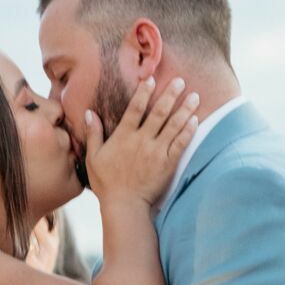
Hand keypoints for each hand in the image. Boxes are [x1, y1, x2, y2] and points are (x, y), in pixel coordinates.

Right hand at [83, 76, 199, 208]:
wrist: (124, 205)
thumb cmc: (106, 183)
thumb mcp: (93, 157)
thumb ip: (93, 134)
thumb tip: (89, 113)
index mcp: (124, 136)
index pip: (135, 109)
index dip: (144, 92)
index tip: (152, 79)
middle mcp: (142, 140)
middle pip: (159, 112)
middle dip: (171, 95)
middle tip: (181, 81)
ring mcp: (157, 152)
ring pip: (174, 126)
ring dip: (185, 109)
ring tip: (195, 96)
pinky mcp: (168, 164)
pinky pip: (181, 144)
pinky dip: (188, 131)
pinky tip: (195, 120)